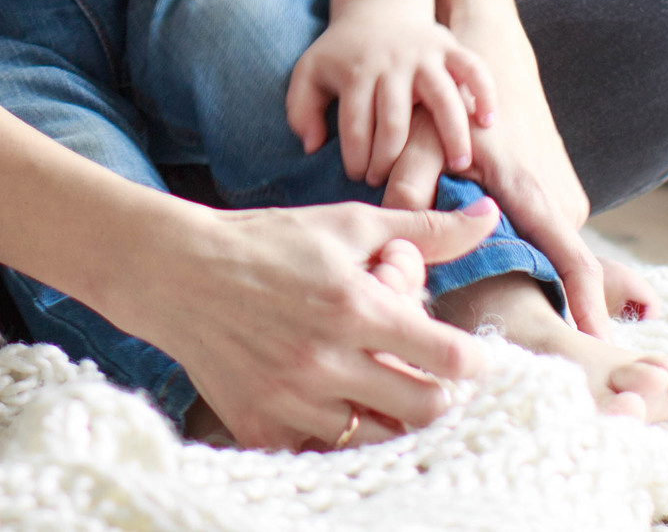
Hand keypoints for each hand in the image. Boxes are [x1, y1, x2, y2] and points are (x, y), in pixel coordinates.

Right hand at [130, 198, 502, 449]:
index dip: (474, 361)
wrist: (177, 272)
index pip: (450, 359)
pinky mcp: (263, 426)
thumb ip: (424, 230)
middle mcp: (328, 361)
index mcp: (356, 307)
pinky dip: (335, 429)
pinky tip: (328, 398)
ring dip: (388, 413)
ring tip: (375, 382)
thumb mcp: (347, 224)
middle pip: (426, 409)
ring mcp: (293, 400)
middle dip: (437, 391)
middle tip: (424, 372)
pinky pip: (323, 449)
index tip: (471, 357)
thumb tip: (491, 217)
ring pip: (379, 436)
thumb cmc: (268, 242)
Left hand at [284, 6, 497, 187]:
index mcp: (356, 73)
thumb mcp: (309, 74)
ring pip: (441, 96)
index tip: (359, 177)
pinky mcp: (450, 47)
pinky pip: (473, 67)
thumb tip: (311, 146)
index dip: (356, 158)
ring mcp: (425, 55)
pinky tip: (489, 121)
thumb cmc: (343, 53)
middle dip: (391, 158)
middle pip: (395, 120)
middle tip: (390, 180)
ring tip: (458, 165)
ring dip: (451, 133)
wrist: (377, 9)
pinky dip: (484, 91)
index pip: (355, 125)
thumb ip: (301, 110)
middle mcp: (392, 65)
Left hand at [381, 102, 660, 339]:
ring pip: (546, 255)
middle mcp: (554, 201)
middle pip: (557, 270)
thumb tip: (403, 245)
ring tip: (509, 320)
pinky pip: (540, 240)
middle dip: (549, 309)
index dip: (586, 304)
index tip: (596, 348)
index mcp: (529, 191)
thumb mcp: (419, 140)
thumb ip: (410, 187)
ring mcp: (558, 200)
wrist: (481, 60)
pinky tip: (496, 273)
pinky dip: (524, 258)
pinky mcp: (549, 199)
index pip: (573, 258)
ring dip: (530, 280)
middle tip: (532, 357)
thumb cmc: (447, 103)